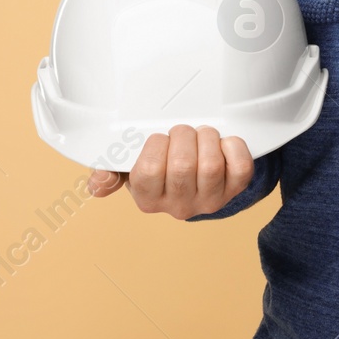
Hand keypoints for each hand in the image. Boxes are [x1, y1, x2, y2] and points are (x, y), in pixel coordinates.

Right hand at [88, 124, 252, 219]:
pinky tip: (223, 143)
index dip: (156, 145)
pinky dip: (234, 147)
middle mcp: (179, 206)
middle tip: (182, 132)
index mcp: (149, 199)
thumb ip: (110, 170)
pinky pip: (241, 168)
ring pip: (212, 166)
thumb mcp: (130, 168)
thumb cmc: (161, 167)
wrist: (196, 179)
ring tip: (202, 134)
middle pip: (183, 167)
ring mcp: (209, 200)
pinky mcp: (235, 189)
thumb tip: (98, 185)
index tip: (159, 138)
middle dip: (183, 137)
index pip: (149, 171)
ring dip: (207, 138)